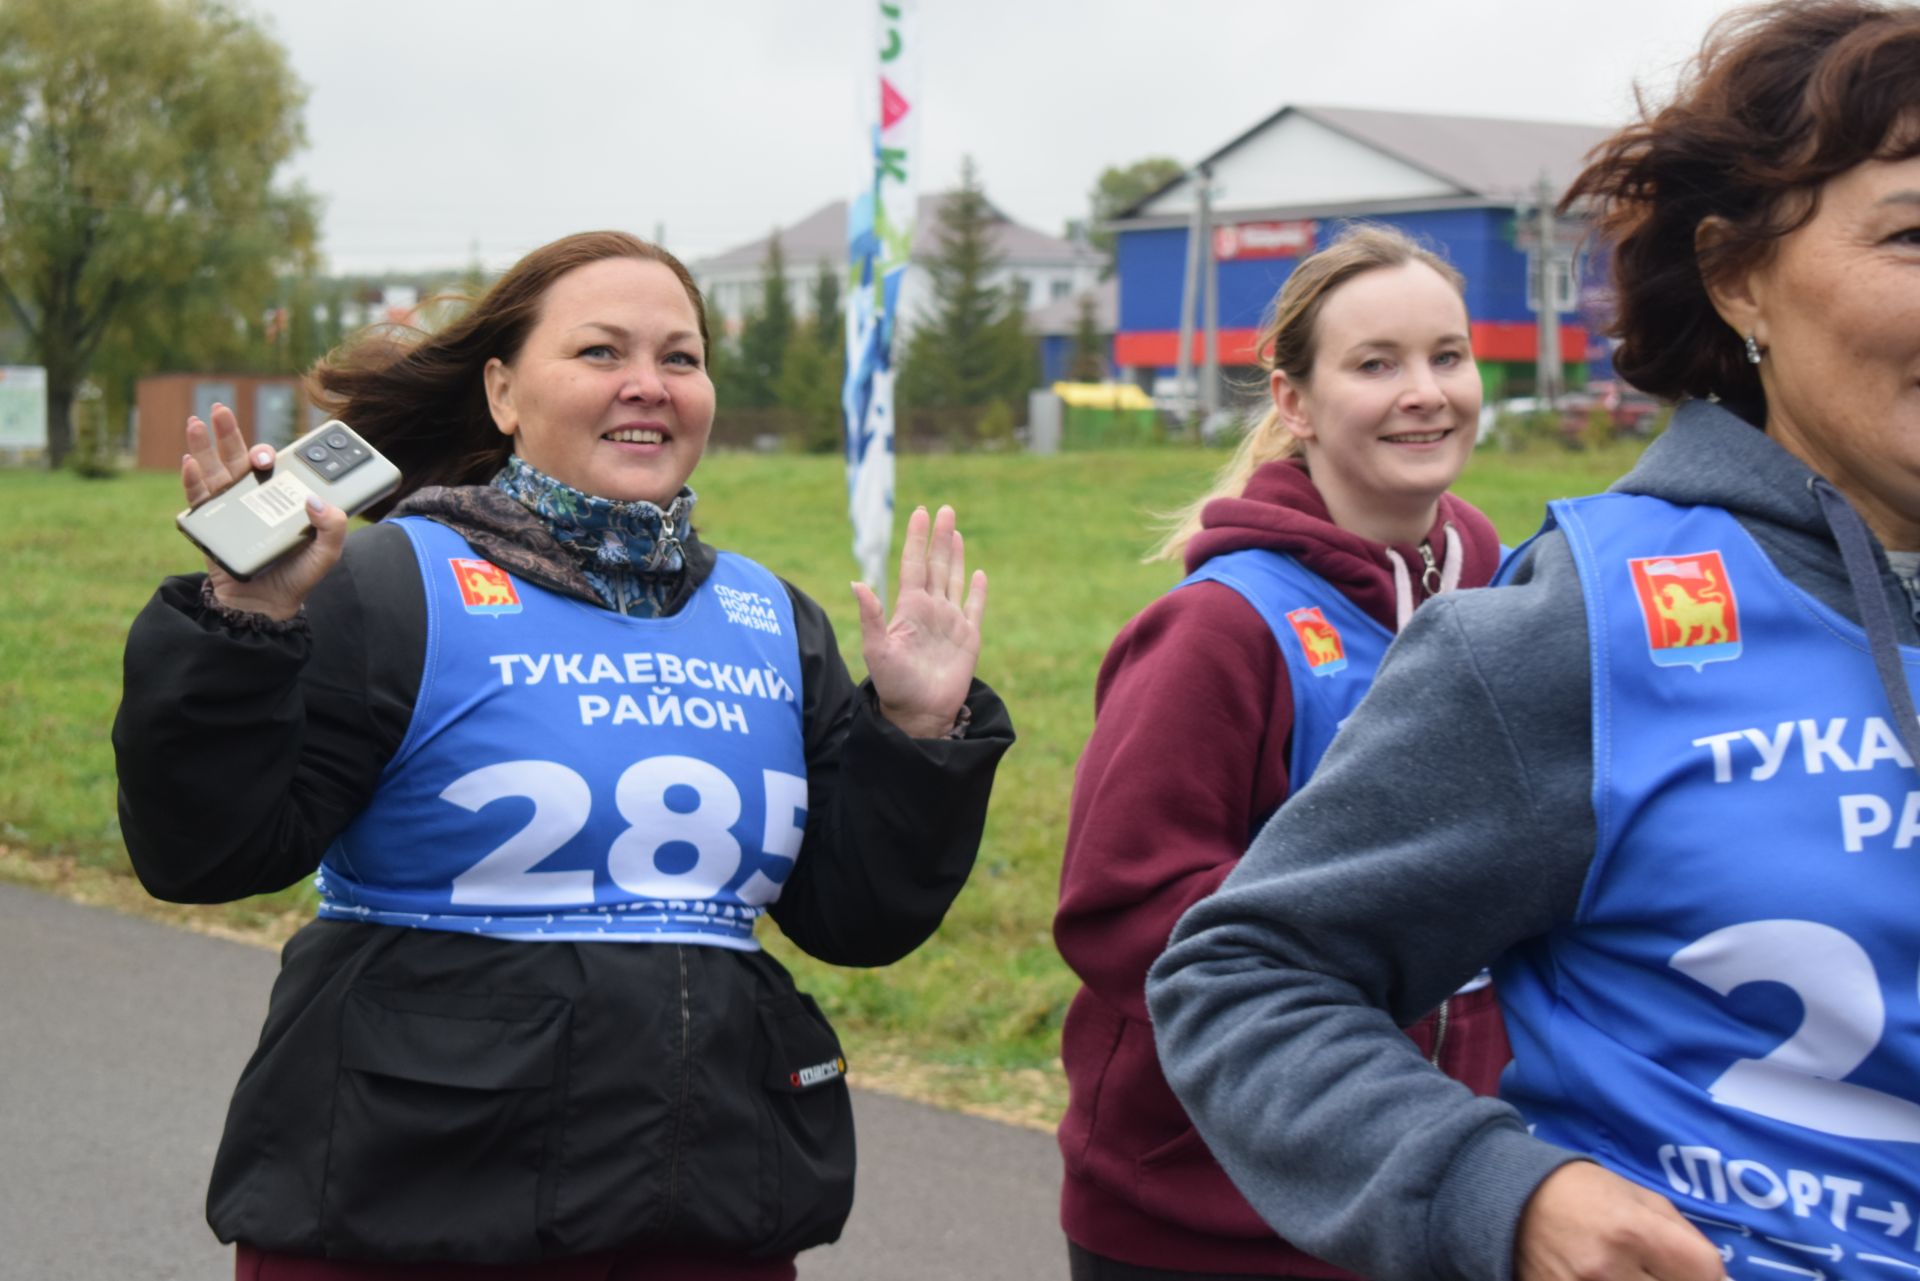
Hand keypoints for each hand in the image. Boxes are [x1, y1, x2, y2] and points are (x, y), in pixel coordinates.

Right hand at [182, 403, 346, 620]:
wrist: (266, 606)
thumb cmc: (297, 577)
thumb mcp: (326, 555)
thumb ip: (332, 528)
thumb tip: (315, 500)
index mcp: (282, 498)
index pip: (274, 467)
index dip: (270, 453)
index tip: (271, 452)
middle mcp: (254, 497)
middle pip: (239, 459)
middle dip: (230, 433)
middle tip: (221, 410)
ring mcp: (230, 509)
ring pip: (214, 471)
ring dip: (203, 445)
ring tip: (197, 422)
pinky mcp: (211, 525)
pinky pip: (199, 499)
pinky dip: (193, 480)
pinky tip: (190, 463)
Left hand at [853, 504, 987, 738]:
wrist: (919, 713)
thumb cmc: (893, 684)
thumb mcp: (877, 650)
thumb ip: (871, 617)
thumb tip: (857, 583)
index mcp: (909, 609)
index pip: (913, 564)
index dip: (916, 539)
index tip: (919, 513)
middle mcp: (930, 610)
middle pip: (936, 565)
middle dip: (939, 538)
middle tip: (944, 509)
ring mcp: (950, 622)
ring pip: (954, 580)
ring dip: (955, 556)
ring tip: (955, 530)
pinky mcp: (968, 638)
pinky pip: (975, 608)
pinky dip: (978, 591)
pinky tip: (979, 574)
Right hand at [1516, 1162, 1726, 1280]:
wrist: (1513, 1200)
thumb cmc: (1585, 1193)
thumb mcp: (1639, 1198)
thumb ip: (1683, 1237)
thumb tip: (1719, 1280)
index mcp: (1632, 1230)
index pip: (1706, 1272)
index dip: (1712, 1277)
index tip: (1697, 1273)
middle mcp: (1608, 1270)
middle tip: (1663, 1274)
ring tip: (1637, 1276)